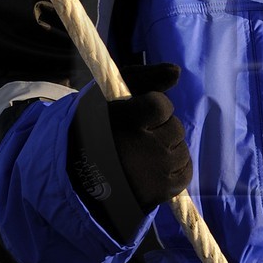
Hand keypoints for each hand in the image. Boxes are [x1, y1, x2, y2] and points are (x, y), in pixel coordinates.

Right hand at [106, 63, 192, 210]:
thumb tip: (177, 71)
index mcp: (124, 120)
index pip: (162, 105)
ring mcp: (152, 172)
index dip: (155, 108)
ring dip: (167, 150)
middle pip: (175, 128)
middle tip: (136, 138)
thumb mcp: (109, 96)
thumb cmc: (95, 130)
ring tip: (142, 156)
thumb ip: (145, 78)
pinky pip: (185, 173)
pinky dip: (175, 169)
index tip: (138, 115)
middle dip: (160, 130)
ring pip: (182, 150)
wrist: (76, 180)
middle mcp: (140, 147)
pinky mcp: (159, 192)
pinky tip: (154, 169)